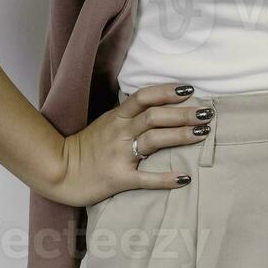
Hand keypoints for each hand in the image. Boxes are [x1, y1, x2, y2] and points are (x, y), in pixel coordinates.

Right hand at [51, 82, 212, 208]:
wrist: (59, 171)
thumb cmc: (86, 147)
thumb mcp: (106, 123)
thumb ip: (129, 116)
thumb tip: (159, 107)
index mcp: (117, 116)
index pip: (144, 97)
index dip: (166, 91)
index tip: (189, 89)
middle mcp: (119, 131)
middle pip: (155, 116)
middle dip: (183, 113)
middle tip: (207, 113)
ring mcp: (119, 154)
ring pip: (154, 139)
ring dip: (181, 135)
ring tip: (203, 133)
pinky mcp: (119, 178)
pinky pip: (146, 178)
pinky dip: (166, 178)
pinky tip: (185, 177)